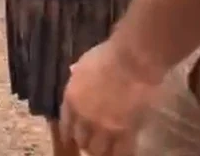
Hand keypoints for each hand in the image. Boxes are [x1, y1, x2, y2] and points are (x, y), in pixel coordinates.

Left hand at [59, 40, 163, 155]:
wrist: (133, 60)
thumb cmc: (111, 53)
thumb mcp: (88, 60)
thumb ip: (80, 72)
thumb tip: (74, 71)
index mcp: (72, 99)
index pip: (66, 123)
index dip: (70, 131)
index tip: (73, 134)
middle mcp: (84, 117)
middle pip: (81, 140)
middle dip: (86, 141)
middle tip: (94, 140)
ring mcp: (104, 127)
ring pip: (98, 150)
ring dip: (102, 149)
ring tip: (109, 147)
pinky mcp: (124, 132)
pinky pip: (121, 151)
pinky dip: (121, 152)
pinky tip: (125, 150)